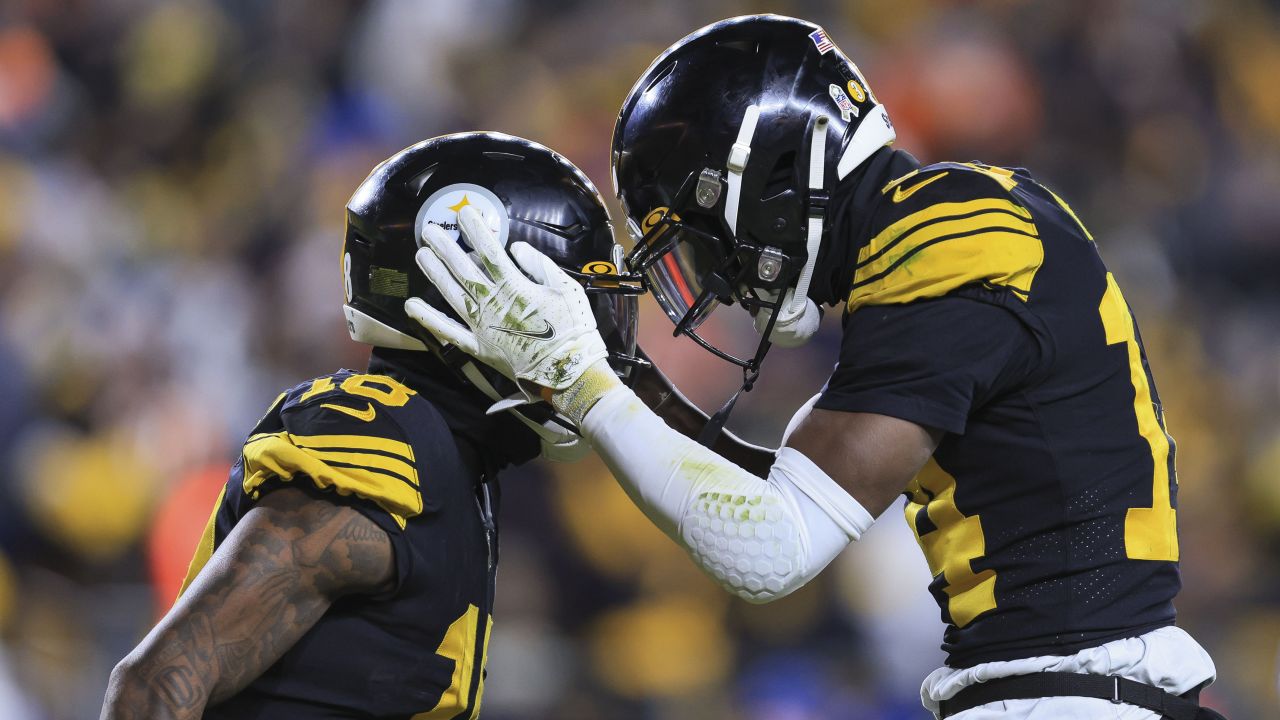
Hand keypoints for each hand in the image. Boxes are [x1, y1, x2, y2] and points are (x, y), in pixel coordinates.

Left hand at [405, 206, 606, 394]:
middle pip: (464, 270)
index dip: (476, 231)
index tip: (465, 214)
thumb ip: (540, 265)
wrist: (569, 372)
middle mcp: (493, 304)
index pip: (490, 252)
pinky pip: (449, 332)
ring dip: (435, 274)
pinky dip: (430, 319)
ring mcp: (482, 326)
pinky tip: (413, 306)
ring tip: (421, 255)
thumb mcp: (567, 289)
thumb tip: (516, 248)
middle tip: (429, 231)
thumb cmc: (573, 329)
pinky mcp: (478, 347)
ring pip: (452, 294)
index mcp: (516, 287)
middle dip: (446, 248)